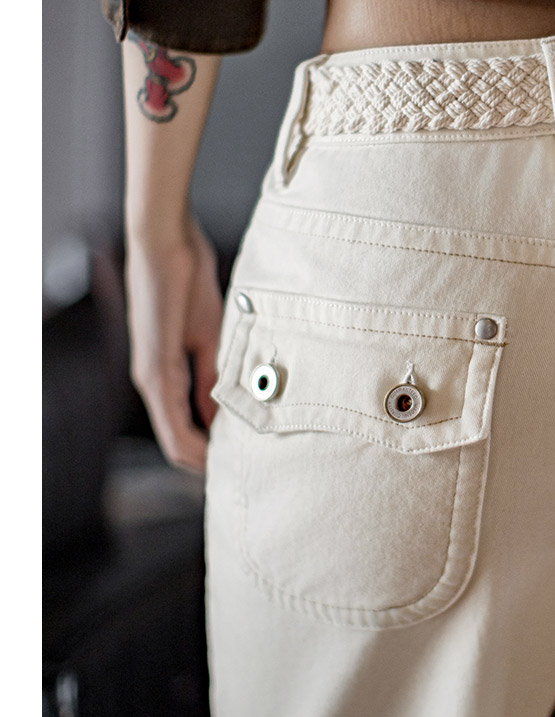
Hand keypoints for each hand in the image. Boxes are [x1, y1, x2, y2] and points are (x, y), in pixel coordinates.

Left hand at [126, 211, 222, 472]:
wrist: (165, 242)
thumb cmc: (186, 279)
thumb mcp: (207, 336)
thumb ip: (210, 376)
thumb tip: (217, 416)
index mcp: (164, 375)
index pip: (183, 433)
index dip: (209, 454)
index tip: (239, 463)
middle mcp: (151, 382)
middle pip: (177, 446)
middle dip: (208, 464)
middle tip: (243, 474)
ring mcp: (150, 376)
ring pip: (173, 439)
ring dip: (203, 458)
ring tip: (234, 469)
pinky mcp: (155, 367)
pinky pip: (172, 419)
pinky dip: (194, 440)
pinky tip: (216, 449)